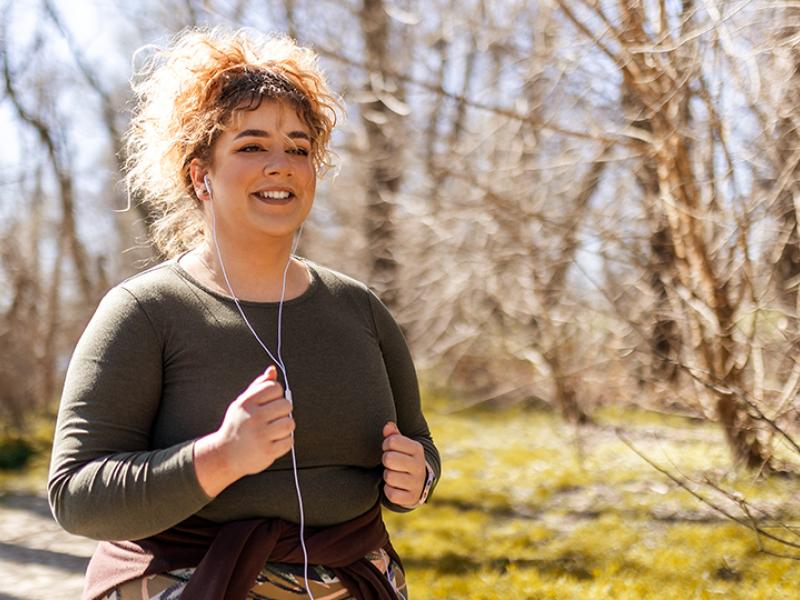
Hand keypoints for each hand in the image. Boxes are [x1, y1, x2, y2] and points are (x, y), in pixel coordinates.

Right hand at [195, 365, 294, 495]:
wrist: (225, 455)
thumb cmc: (237, 426)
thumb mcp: (242, 403)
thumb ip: (259, 386)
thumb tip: (272, 370)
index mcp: (246, 403)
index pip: (274, 387)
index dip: (276, 394)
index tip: (270, 402)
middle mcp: (253, 417)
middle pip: (286, 405)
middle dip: (283, 411)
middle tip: (273, 418)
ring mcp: (260, 435)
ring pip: (289, 423)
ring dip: (285, 427)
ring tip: (275, 430)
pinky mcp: (267, 451)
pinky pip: (289, 441)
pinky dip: (285, 442)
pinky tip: (274, 441)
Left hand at [381, 421, 425, 507]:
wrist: (420, 483)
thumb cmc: (404, 459)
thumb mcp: (402, 446)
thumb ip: (393, 435)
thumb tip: (387, 426)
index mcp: (417, 449)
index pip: (392, 441)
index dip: (386, 445)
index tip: (389, 449)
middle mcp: (419, 465)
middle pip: (389, 459)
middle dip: (386, 461)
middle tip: (390, 463)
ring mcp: (417, 483)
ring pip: (389, 477)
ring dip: (387, 476)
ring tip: (394, 474)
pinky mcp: (412, 498)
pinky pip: (391, 494)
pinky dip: (389, 490)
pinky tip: (394, 486)